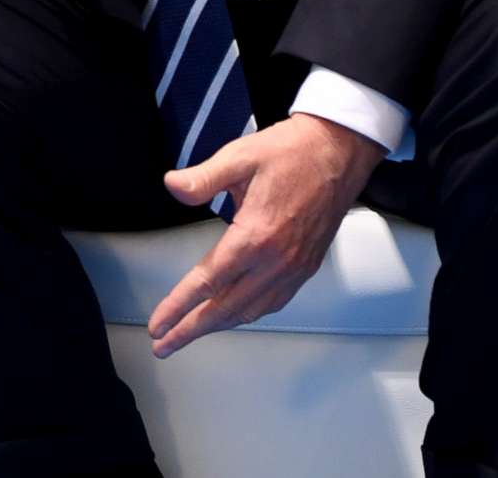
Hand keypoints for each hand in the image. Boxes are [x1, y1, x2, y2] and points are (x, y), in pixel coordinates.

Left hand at [146, 114, 387, 358]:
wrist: (339, 152)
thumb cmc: (290, 152)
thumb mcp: (239, 155)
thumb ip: (203, 178)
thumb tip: (172, 186)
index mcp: (256, 236)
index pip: (207, 282)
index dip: (179, 306)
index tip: (158, 325)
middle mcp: (277, 260)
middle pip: (226, 307)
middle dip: (191, 329)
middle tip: (164, 345)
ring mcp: (294, 267)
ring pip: (251, 310)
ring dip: (219, 326)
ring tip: (191, 334)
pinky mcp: (306, 266)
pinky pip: (274, 301)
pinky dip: (248, 314)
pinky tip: (234, 314)